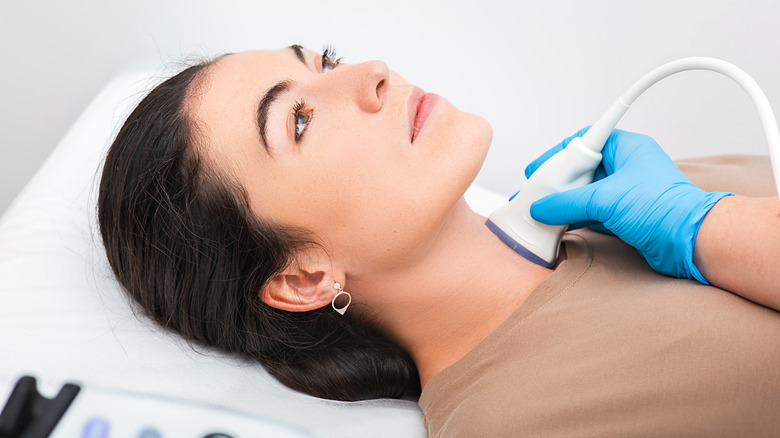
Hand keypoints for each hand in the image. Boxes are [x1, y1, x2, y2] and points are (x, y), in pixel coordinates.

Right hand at [525, 128, 732, 283]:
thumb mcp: (604, 199)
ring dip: (566, 202)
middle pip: (581, 170)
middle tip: (537, 193)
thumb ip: (566, 203)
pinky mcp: (627, 215)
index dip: (558, 154)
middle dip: (557, 183)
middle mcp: (627, 167)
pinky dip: (576, 217)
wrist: (691, 242)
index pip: (583, 142)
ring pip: (586, 193)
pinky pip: (593, 212)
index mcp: (625, 149)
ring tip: (543, 210)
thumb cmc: (664, 209)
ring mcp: (627, 192)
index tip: (539, 167)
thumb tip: (542, 207)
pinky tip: (560, 223)